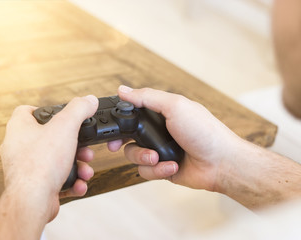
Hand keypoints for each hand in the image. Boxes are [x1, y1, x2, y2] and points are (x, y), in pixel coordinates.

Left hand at [0, 95, 97, 220]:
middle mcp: (19, 147)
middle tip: (84, 148)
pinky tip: (79, 183)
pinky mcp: (35, 186)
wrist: (33, 201)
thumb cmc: (40, 163)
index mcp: (19, 128)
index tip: (61, 115)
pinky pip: (56, 179)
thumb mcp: (65, 126)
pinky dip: (71, 181)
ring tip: (85, 168)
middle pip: (51, 138)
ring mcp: (26, 168)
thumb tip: (89, 100)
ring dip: (77, 164)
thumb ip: (79, 109)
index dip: (45, 110)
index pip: (27, 111)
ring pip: (57, 161)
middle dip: (74, 145)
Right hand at [108, 86, 242, 191]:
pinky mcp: (162, 168)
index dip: (120, 118)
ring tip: (158, 157)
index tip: (112, 124)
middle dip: (121, 142)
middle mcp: (158, 131)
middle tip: (116, 145)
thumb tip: (123, 90)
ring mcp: (159, 150)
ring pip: (132, 155)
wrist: (221, 163)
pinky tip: (172, 166)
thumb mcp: (175, 106)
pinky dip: (157, 169)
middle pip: (127, 136)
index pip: (132, 112)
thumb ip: (147, 97)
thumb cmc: (204, 132)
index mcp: (161, 113)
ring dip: (143, 157)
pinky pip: (145, 171)